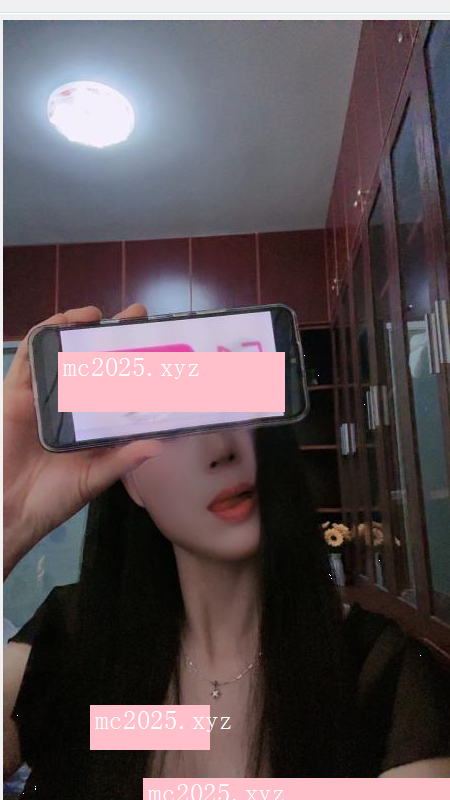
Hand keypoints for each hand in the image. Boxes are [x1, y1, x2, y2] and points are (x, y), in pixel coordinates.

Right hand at [3, 303, 162, 579]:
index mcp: (90, 421)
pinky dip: (44, 336)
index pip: (116, 384)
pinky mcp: (17, 394)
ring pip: (61, 354)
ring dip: (78, 329)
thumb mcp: (95, 478)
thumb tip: (157, 443)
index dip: (134, 363)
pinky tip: (62, 324)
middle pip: (92, 362)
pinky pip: (28, 359)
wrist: (11, 511)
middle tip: (136, 317)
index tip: (157, 346)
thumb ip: (123, 458)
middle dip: (112, 336)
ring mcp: (42, 397)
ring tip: (99, 315)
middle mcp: (69, 404)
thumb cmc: (52, 498)